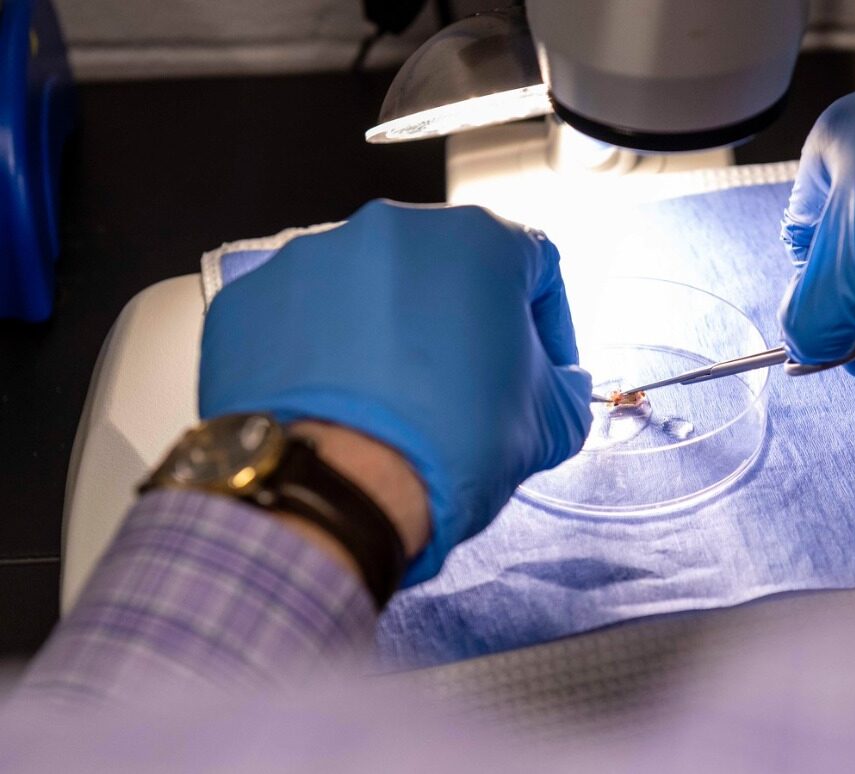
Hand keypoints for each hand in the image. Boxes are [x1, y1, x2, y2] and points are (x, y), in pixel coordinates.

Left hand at [199, 201, 592, 583]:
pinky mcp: (253, 296)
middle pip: (448, 273)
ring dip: (393, 337)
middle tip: (467, 390)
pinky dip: (324, 352)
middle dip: (464, 327)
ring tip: (396, 403)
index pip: (536, 269)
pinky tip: (340, 404)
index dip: (548, 327)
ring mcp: (314, 257)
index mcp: (478, 242)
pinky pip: (304, 318)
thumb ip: (567, 390)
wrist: (338, 491)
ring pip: (373, 291)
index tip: (541, 370)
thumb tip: (557, 386)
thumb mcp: (549, 427)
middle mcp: (393, 231)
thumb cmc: (447, 448)